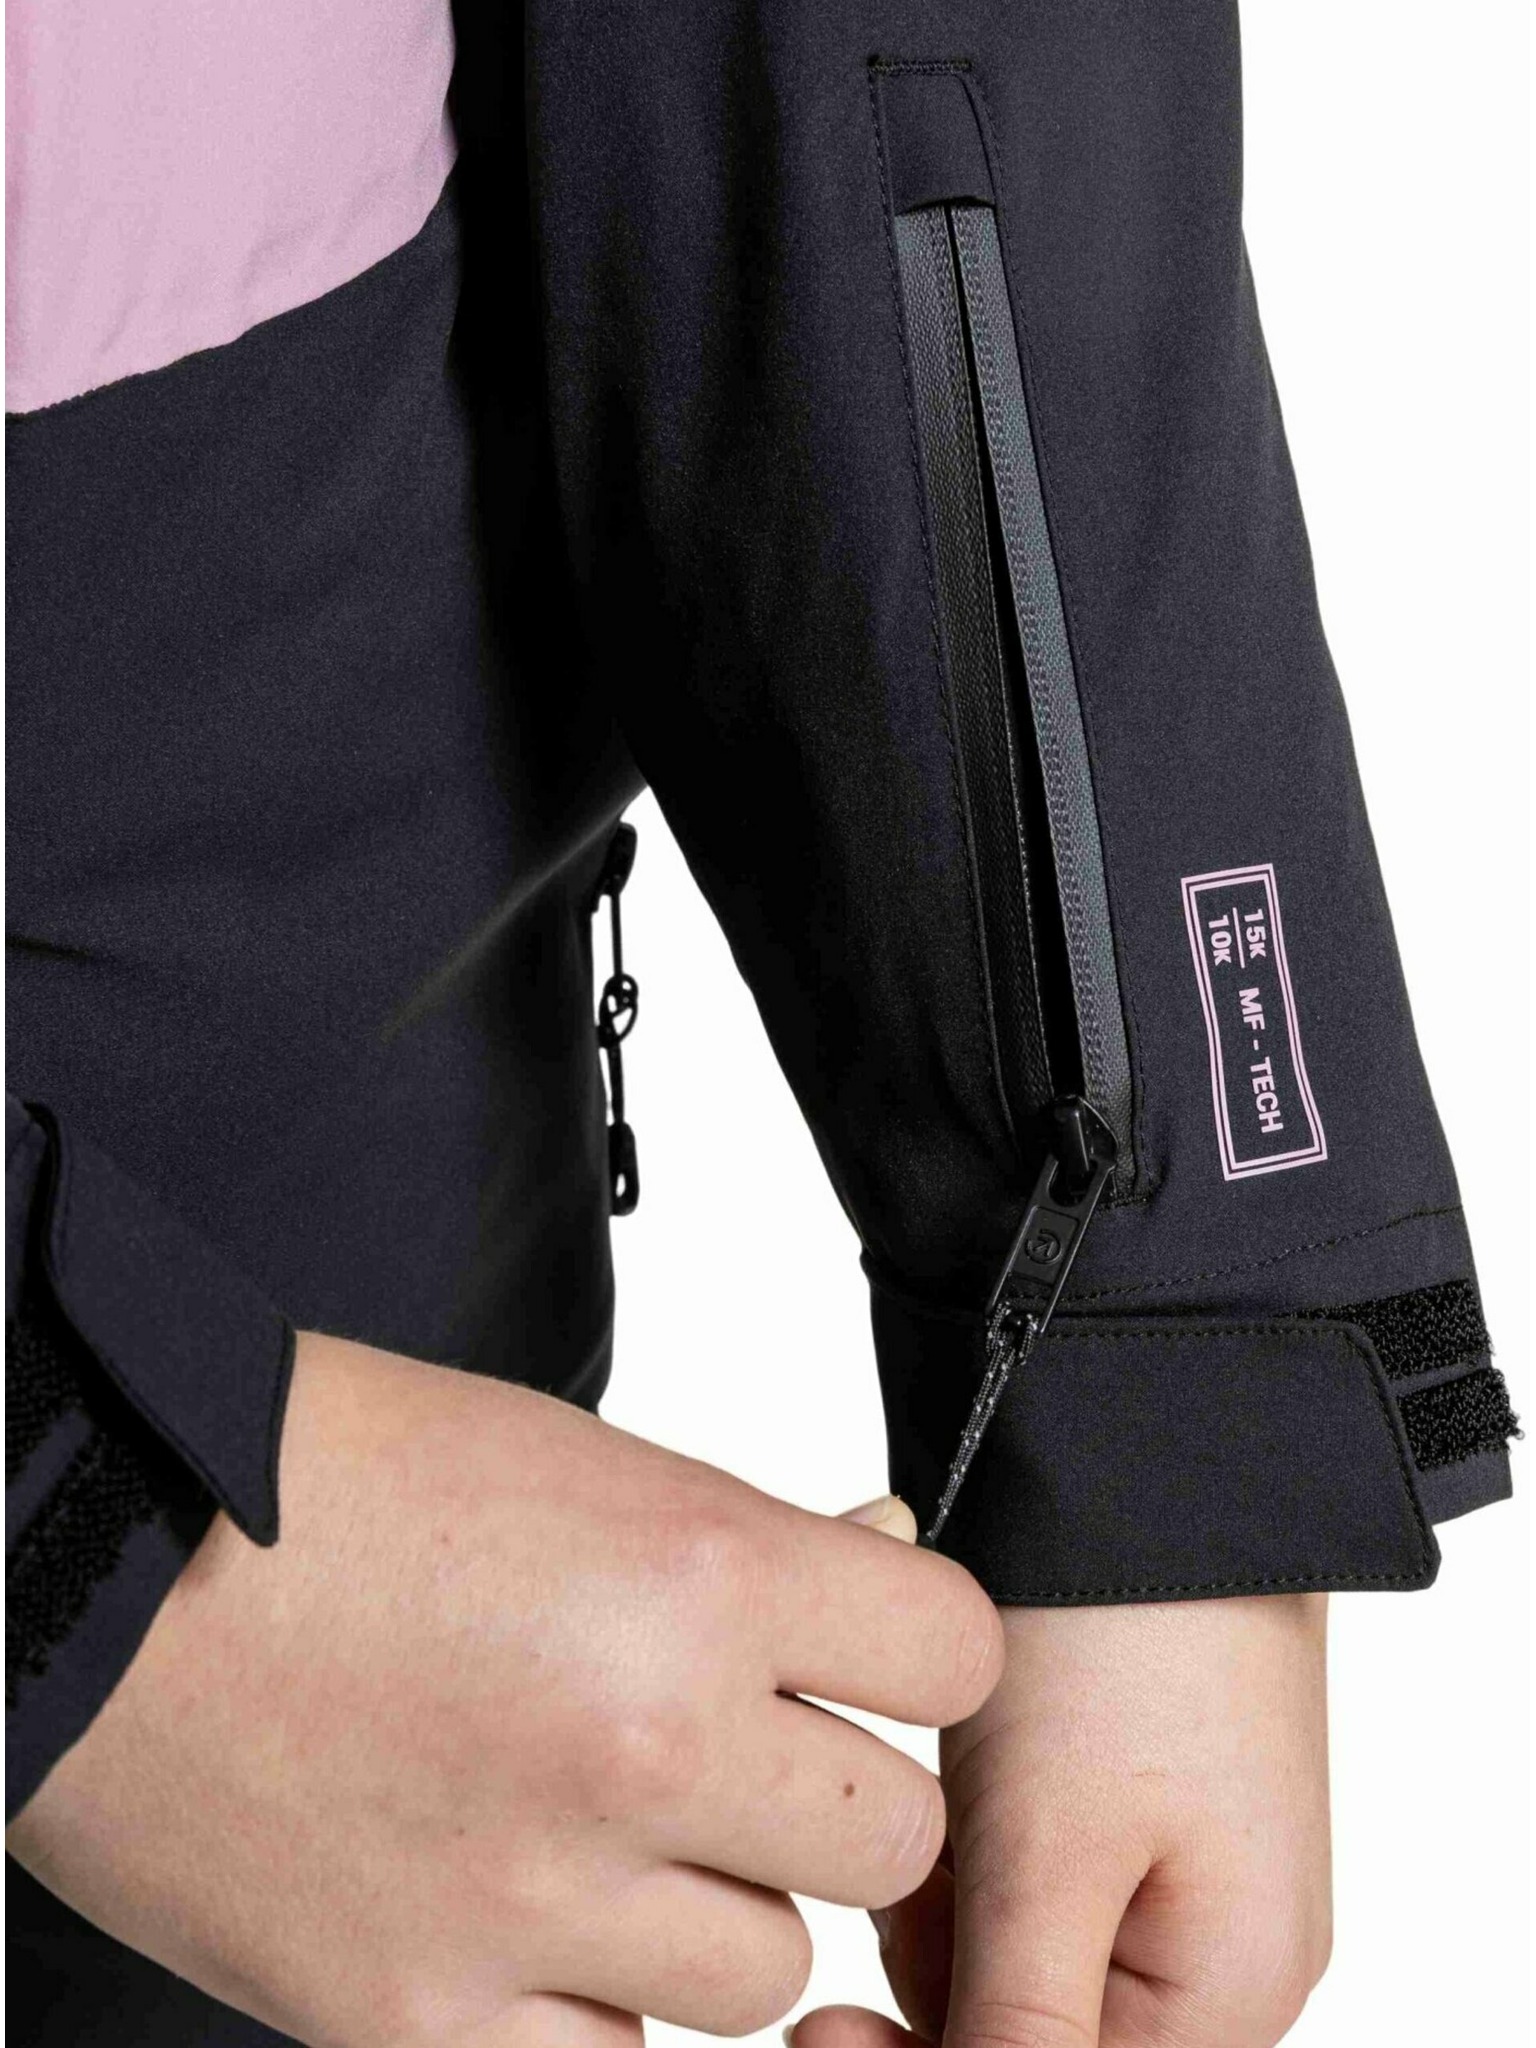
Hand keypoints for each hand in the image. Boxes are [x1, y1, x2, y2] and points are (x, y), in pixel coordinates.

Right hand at [7, 1334, 1001, 2046]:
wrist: (97, 1554)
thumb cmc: (330, 1478)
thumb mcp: (574, 1456)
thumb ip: (745, 1540)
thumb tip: (874, 1576)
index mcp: (693, 1575)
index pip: (953, 1655)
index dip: (918, 1654)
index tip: (871, 1658)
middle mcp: (640, 1744)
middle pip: (886, 1838)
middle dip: (831, 1794)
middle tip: (741, 1753)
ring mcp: (535, 1901)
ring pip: (762, 1972)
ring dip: (709, 1906)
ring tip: (598, 1822)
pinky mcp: (422, 2019)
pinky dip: (594, 2005)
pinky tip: (527, 1913)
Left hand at [796, 1597, 1330, 2047]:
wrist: (1157, 1452)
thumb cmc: (1127, 1642)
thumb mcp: (1054, 1850)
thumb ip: (1012, 2027)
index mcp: (1228, 1995)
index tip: (811, 2034)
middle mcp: (1212, 1955)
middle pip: (1032, 2037)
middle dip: (938, 1974)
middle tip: (901, 1879)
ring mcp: (1171, 1876)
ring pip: (1010, 1964)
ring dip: (945, 1905)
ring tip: (950, 1798)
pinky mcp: (1124, 1808)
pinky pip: (1023, 1881)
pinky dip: (968, 1846)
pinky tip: (961, 1775)